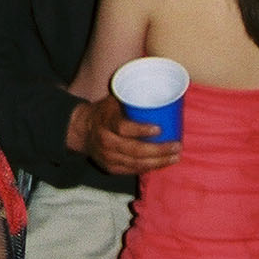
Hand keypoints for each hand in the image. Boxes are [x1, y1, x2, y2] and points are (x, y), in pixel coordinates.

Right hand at [66, 92, 180, 175]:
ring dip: (158, 162)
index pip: (123, 128)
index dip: (141, 130)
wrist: (82, 129)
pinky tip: (162, 164)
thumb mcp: (114, 100)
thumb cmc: (105, 111)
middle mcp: (104, 141)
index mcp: (105, 121)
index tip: (159, 129)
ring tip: (175, 156)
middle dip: (158, 150)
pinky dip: (148, 168)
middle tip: (177, 146)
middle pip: (134, 150)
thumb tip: (161, 88)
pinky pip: (132, 170)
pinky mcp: (110, 168)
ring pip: (136, 163)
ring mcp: (107, 157)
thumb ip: (133, 98)